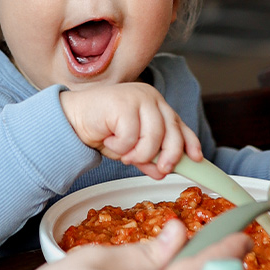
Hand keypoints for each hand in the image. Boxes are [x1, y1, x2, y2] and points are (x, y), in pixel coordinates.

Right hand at [60, 83, 201, 178]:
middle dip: (168, 157)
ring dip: (138, 154)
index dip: (189, 143)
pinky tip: (109, 140)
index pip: (179, 124)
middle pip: (172, 133)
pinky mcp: (124, 104)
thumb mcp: (130, 147)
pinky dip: (120, 147)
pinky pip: (131, 137)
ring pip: (153, 138)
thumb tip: (162, 172)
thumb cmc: (101, 128)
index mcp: (155, 105)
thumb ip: (148, 157)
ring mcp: (138, 98)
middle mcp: (150, 98)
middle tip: (159, 170)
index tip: (196, 159)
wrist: (72, 117)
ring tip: (123, 153)